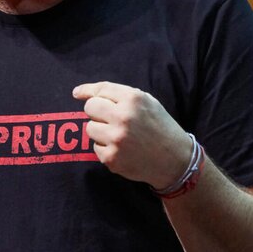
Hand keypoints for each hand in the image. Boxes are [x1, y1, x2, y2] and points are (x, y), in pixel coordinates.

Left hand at [72, 81, 191, 188]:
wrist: (175, 160)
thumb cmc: (159, 127)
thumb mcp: (146, 102)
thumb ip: (116, 94)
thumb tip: (78, 92)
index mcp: (133, 99)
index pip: (100, 91)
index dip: (87, 92)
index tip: (77, 93)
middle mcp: (123, 117)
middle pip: (90, 108)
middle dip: (96, 112)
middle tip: (109, 119)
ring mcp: (116, 139)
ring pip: (90, 129)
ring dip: (100, 131)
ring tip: (119, 135)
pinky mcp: (111, 158)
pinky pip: (96, 148)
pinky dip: (106, 148)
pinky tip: (123, 150)